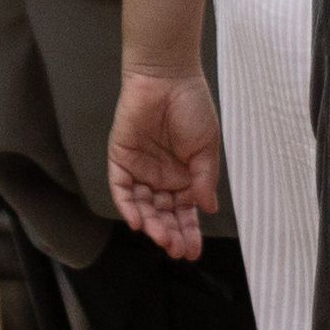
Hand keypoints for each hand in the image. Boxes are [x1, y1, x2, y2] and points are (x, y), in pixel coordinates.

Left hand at [108, 65, 226, 262]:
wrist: (167, 78)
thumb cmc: (192, 107)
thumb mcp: (207, 147)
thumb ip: (205, 179)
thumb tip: (208, 208)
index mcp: (184, 176)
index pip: (185, 212)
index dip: (189, 232)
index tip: (193, 251)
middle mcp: (161, 178)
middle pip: (164, 214)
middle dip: (171, 233)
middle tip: (176, 249)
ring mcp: (141, 170)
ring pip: (144, 207)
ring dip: (152, 224)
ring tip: (162, 238)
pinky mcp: (121, 160)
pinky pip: (122, 190)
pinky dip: (129, 207)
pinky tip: (139, 222)